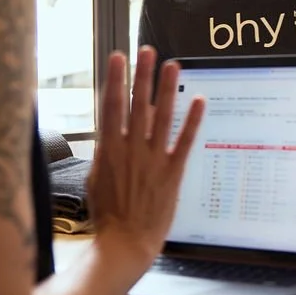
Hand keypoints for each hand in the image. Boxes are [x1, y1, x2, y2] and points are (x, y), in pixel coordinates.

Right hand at [87, 47, 204, 269]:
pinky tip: (199, 101)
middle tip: (147, 51)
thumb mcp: (96, 179)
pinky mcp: (172, 172)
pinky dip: (192, 120)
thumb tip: (107, 133)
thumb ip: (104, 153)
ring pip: (162, 117)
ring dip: (168, 89)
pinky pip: (185, 141)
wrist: (125, 243)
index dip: (115, 79)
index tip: (118, 57)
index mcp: (109, 150)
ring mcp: (153, 160)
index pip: (111, 106)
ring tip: (173, 65)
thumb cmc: (107, 215)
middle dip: (142, 75)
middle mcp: (131, 150)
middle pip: (137, 105)